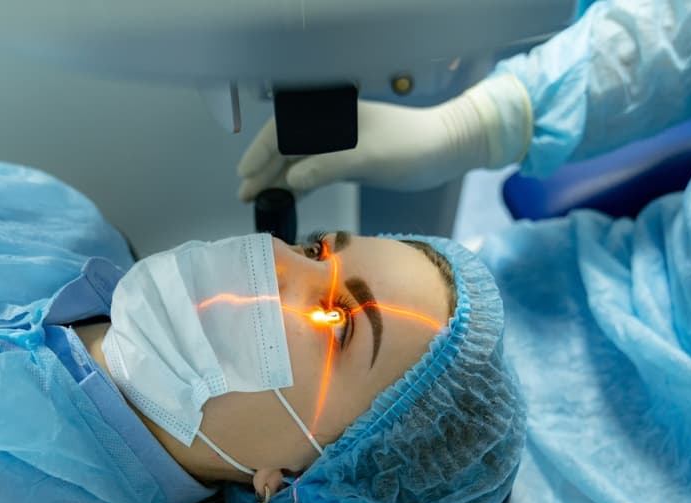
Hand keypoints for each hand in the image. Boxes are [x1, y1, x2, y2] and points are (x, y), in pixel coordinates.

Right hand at [237, 74, 531, 200]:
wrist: (446, 150)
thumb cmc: (410, 147)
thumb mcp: (366, 157)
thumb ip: (325, 166)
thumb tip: (289, 179)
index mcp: (331, 114)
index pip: (283, 130)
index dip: (260, 152)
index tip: (245, 175)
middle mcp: (329, 126)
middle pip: (286, 146)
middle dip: (263, 169)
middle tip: (244, 195)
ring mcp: (338, 144)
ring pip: (298, 160)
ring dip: (277, 179)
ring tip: (257, 201)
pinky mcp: (348, 160)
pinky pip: (314, 171)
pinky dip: (298, 184)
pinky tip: (285, 198)